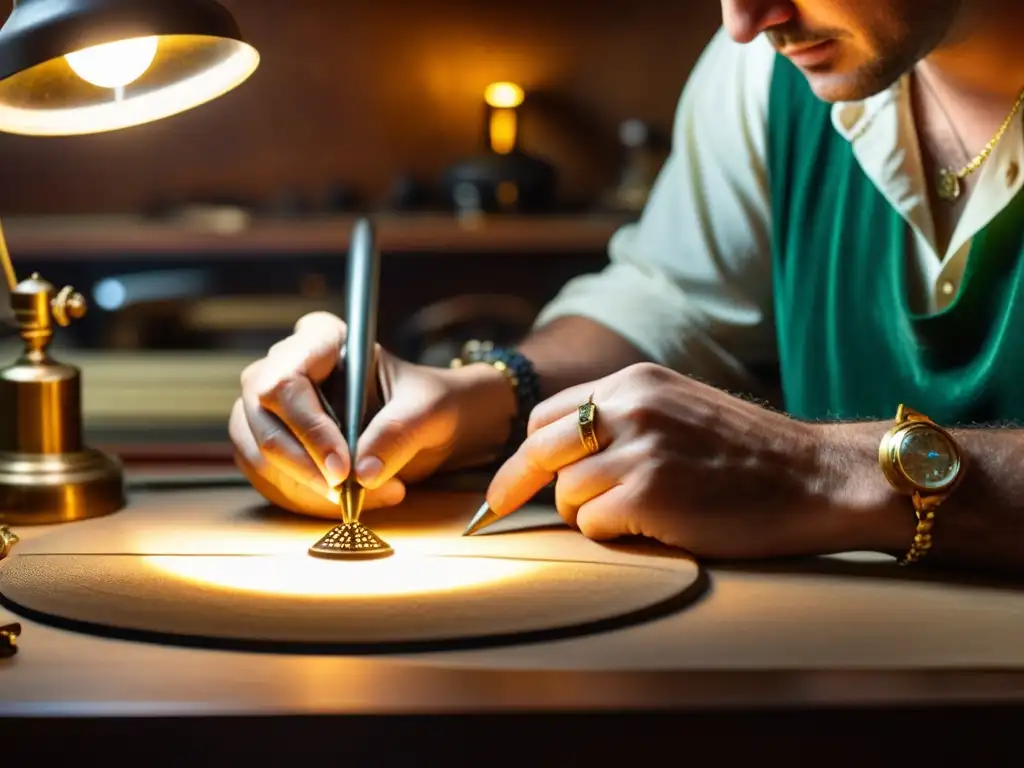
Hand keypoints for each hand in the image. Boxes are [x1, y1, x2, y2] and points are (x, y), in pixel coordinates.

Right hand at [230, 312, 515, 517]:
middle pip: (264, 416)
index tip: (342, 467)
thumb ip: (398, 433)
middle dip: (304, 466)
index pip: (289, 379)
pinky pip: (266, 478)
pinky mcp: (268, 443)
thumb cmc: (427, 403)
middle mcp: (284, 366)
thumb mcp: (428, 411)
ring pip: (259, 452)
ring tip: (360, 500)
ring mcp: (269, 406)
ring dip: (305, 489)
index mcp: (321, 339)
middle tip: (347, 494)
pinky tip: (343, 505)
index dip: (309, 426)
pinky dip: (302, 501)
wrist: (427, 427)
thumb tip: (362, 473)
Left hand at [484, 363, 854, 558]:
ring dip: (585, 515)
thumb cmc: (747, 452)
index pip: (547, 414)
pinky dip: (611, 534)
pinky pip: (594, 525)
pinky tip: (650, 527)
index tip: (508, 482)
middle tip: (496, 510)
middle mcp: (631, 407)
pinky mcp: (649, 494)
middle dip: (513, 484)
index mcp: (634, 382)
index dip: (525, 452)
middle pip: (538, 449)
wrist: (814, 477)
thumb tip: (559, 454)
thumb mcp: (679, 407)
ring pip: (566, 494)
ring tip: (630, 516)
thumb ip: (622, 418)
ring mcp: (640, 449)